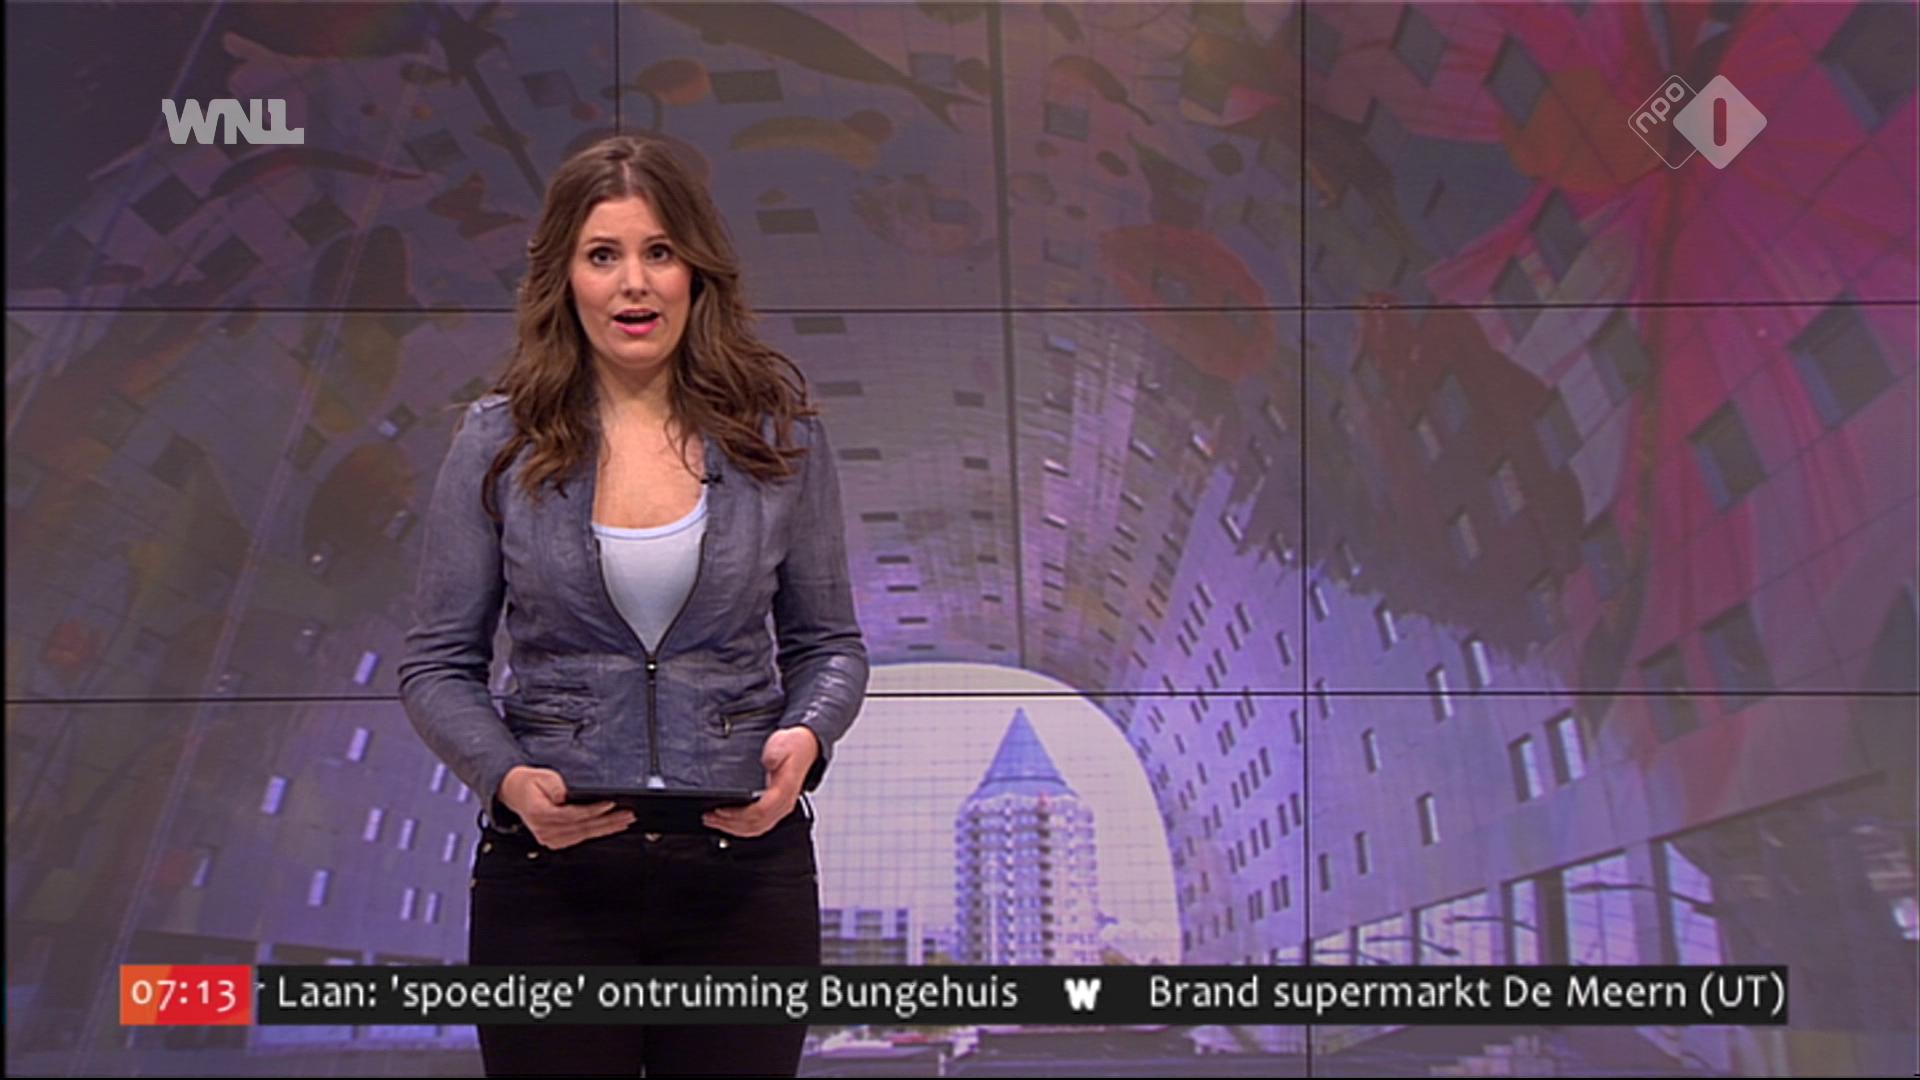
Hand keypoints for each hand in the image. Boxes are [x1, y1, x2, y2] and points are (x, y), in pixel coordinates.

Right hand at [498, 766, 633, 848]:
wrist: (515, 792)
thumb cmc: (530, 783)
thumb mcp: (543, 777)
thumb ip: (555, 787)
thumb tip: (565, 797)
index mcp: (540, 813)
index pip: (572, 814)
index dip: (593, 810)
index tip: (610, 804)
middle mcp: (544, 830)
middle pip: (582, 827)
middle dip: (608, 821)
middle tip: (627, 815)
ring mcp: (549, 838)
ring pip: (584, 835)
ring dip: (607, 828)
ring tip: (625, 821)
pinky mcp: (555, 841)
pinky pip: (580, 838)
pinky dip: (597, 832)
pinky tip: (610, 828)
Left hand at [704, 726, 818, 837]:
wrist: (806, 746)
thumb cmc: (794, 746)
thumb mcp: (785, 743)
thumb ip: (776, 753)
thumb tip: (769, 761)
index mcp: (785, 791)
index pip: (761, 811)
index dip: (738, 814)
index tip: (720, 809)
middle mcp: (783, 804)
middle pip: (755, 824)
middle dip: (730, 824)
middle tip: (709, 817)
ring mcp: (779, 808)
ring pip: (756, 828)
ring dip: (733, 828)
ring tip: (713, 821)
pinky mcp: (774, 808)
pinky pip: (757, 825)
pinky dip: (740, 827)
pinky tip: (728, 823)